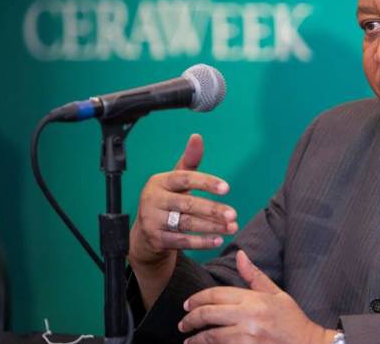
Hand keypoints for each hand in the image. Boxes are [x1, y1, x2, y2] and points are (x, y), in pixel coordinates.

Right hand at [129, 134, 237, 267]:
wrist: (145, 233)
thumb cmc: (167, 200)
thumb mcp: (176, 180)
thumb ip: (189, 161)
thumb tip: (197, 136)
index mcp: (159, 181)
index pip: (184, 179)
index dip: (206, 182)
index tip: (227, 188)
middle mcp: (152, 200)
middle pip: (187, 204)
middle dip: (213, 210)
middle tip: (233, 214)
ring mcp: (152, 221)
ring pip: (186, 224)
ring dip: (212, 227)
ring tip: (232, 227)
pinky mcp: (156, 240)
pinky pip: (182, 241)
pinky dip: (202, 242)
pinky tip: (219, 240)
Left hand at [179, 250, 336, 343]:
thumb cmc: (291, 319)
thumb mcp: (276, 293)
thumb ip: (254, 276)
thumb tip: (240, 255)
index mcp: (254, 299)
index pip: (217, 294)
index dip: (197, 299)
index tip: (187, 305)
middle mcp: (248, 317)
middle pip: (209, 314)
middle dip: (191, 319)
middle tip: (183, 323)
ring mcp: (247, 337)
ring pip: (211, 336)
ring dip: (196, 339)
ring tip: (189, 340)